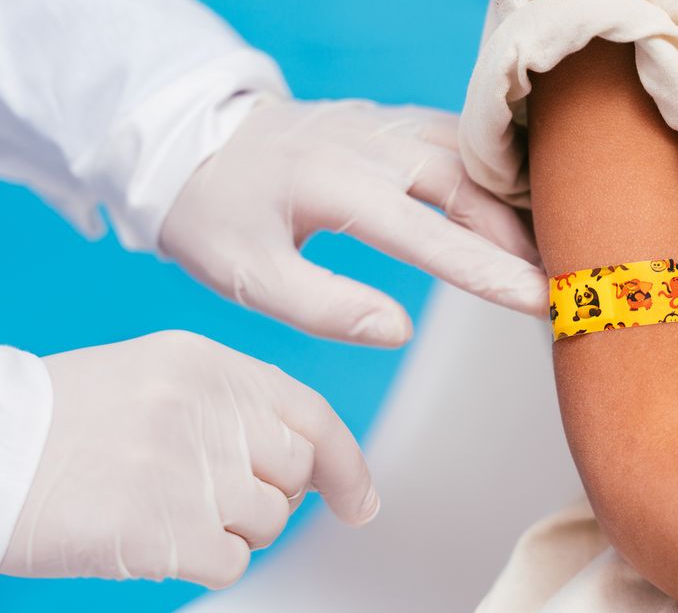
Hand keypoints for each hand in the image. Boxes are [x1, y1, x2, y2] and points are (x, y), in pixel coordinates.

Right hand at [0, 332, 376, 588]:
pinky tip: (159, 536)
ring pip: (269, 522)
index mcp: (211, 365)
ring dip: (232, 529)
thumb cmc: (69, 420)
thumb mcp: (161, 377)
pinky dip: (206, 560)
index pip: (313, 415)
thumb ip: (234, 404)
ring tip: (170, 508)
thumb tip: (302, 457)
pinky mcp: (164, 529)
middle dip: (273, 495)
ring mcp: (189, 469)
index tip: (358, 501)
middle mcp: (209, 410)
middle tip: (217, 496)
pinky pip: (233, 561)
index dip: (345, 464)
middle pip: (297, 472)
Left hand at [160, 94, 547, 345]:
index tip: (545, 299)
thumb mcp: (247, 276)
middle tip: (568, 276)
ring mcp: (380, 123)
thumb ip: (324, 306)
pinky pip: (456, 133)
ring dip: (515, 194)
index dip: (491, 271)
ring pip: (470, 152)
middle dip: (522, 234)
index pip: (430, 235)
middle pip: (467, 185)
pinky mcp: (385, 119)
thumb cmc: (215, 217)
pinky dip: (494, 163)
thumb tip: (399, 330)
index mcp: (333, 186)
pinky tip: (516, 190)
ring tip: (556, 237)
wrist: (187, 140)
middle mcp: (368, 143)